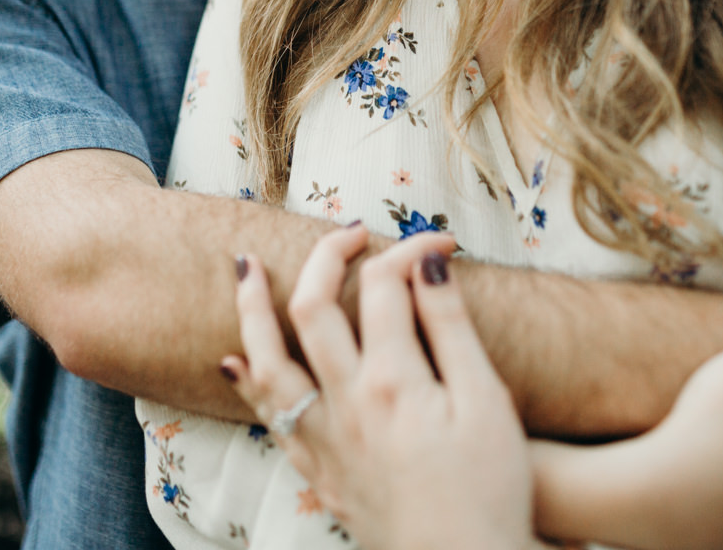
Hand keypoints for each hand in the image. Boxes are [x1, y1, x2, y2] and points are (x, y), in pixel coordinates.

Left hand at [222, 225, 545, 549]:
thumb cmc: (488, 490)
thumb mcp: (487, 402)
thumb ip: (452, 327)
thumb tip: (426, 262)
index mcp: (392, 381)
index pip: (385, 286)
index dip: (410, 251)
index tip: (441, 243)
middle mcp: (345, 404)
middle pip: (313, 308)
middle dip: (326, 256)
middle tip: (350, 232)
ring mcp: (325, 440)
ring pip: (268, 362)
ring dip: (253, 309)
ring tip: (245, 268)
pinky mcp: (320, 473)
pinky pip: (267, 418)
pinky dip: (248, 382)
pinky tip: (235, 364)